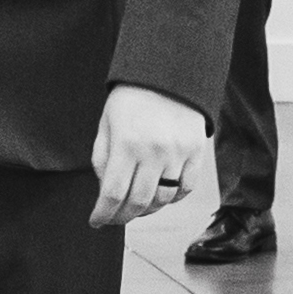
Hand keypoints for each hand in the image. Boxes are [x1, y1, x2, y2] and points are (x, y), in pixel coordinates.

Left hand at [89, 85, 215, 224]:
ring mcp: (178, 153)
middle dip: (122, 217)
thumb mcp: (106, 124)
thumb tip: (105, 193)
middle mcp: (154, 152)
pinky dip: (172, 199)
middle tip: (114, 218)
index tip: (96, 221)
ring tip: (136, 206)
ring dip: (147, 209)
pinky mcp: (196, 152)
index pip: (112, 194)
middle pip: (138, 202)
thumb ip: (102, 159)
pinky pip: (185, 188)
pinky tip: (160, 195)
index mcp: (126, 144)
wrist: (168, 73)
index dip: (103, 214)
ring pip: (163, 199)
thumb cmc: (130, 98)